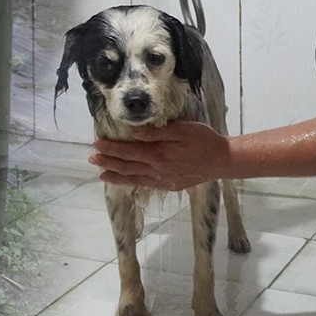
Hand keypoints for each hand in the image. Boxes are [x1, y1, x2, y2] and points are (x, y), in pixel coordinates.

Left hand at [89, 120, 228, 191]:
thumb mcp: (181, 129)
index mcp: (159, 154)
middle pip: (128, 166)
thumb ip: (155, 133)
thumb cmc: (203, 140)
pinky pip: (147, 185)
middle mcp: (158, 170)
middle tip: (92, 159)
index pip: (128, 151)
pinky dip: (133, 183)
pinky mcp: (170, 185)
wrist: (222, 160)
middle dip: (108, 163)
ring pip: (135, 178)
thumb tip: (133, 133)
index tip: (97, 145)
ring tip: (102, 174)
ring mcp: (164, 180)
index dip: (111, 149)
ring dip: (117, 176)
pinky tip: (126, 182)